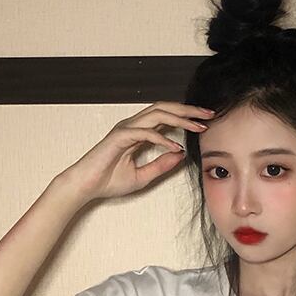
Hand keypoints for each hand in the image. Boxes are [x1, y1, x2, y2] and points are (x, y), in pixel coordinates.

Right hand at [53, 101, 213, 202]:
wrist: (85, 187)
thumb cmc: (108, 181)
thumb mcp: (143, 176)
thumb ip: (161, 165)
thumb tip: (181, 156)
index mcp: (138, 132)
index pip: (166, 117)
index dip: (187, 117)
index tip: (205, 122)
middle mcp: (133, 126)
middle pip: (165, 108)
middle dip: (188, 110)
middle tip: (209, 114)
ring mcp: (125, 129)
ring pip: (157, 114)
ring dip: (180, 118)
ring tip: (198, 126)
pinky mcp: (119, 137)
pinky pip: (145, 133)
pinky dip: (162, 138)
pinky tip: (175, 146)